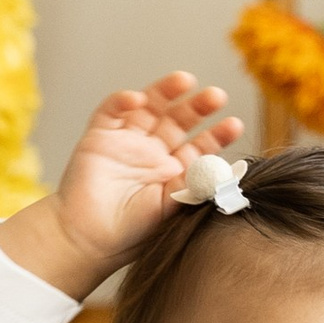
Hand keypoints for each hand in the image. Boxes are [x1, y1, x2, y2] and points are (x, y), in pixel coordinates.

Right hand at [0, 72, 244, 299]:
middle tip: (217, 95)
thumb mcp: (172, 209)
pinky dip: (123, 101)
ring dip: (166, 92)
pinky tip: (138, 99)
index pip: (199, 145)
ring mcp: (126, 143)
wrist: (88, 242)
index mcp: (172, 173)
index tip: (235, 125)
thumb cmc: (131, 233)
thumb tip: (225, 170)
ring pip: (149, 107)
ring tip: (185, 81)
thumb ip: (195, 186)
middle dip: (197, 107)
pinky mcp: (99, 138)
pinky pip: (111, 111)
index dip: (217, 134)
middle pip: (178, 120)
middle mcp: (151, 154)